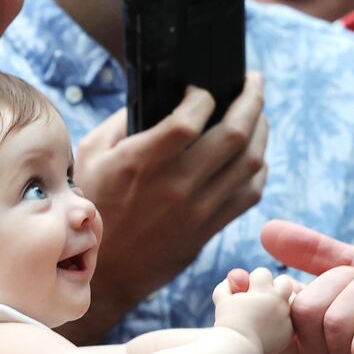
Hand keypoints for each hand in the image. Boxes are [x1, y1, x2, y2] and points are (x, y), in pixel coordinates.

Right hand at [71, 74, 267, 335]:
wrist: (103, 272)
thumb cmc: (93, 204)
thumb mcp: (91, 153)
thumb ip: (123, 120)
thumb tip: (159, 94)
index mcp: (140, 163)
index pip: (189, 120)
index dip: (203, 96)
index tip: (202, 89)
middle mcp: (175, 186)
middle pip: (233, 135)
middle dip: (251, 99)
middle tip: (253, 81)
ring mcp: (197, 210)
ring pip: (250, 162)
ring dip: (261, 130)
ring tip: (258, 112)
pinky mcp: (209, 228)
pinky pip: (250, 193)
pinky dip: (259, 168)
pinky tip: (255, 153)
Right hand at [213, 267, 299, 353]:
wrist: (238, 351)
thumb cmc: (227, 324)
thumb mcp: (221, 301)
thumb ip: (226, 286)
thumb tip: (230, 280)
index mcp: (262, 290)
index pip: (263, 273)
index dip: (255, 280)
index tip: (249, 290)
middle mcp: (277, 301)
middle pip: (285, 281)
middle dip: (275, 286)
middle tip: (264, 296)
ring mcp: (285, 316)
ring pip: (290, 301)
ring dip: (279, 303)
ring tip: (266, 312)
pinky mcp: (289, 332)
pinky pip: (290, 320)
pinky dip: (282, 321)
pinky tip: (270, 327)